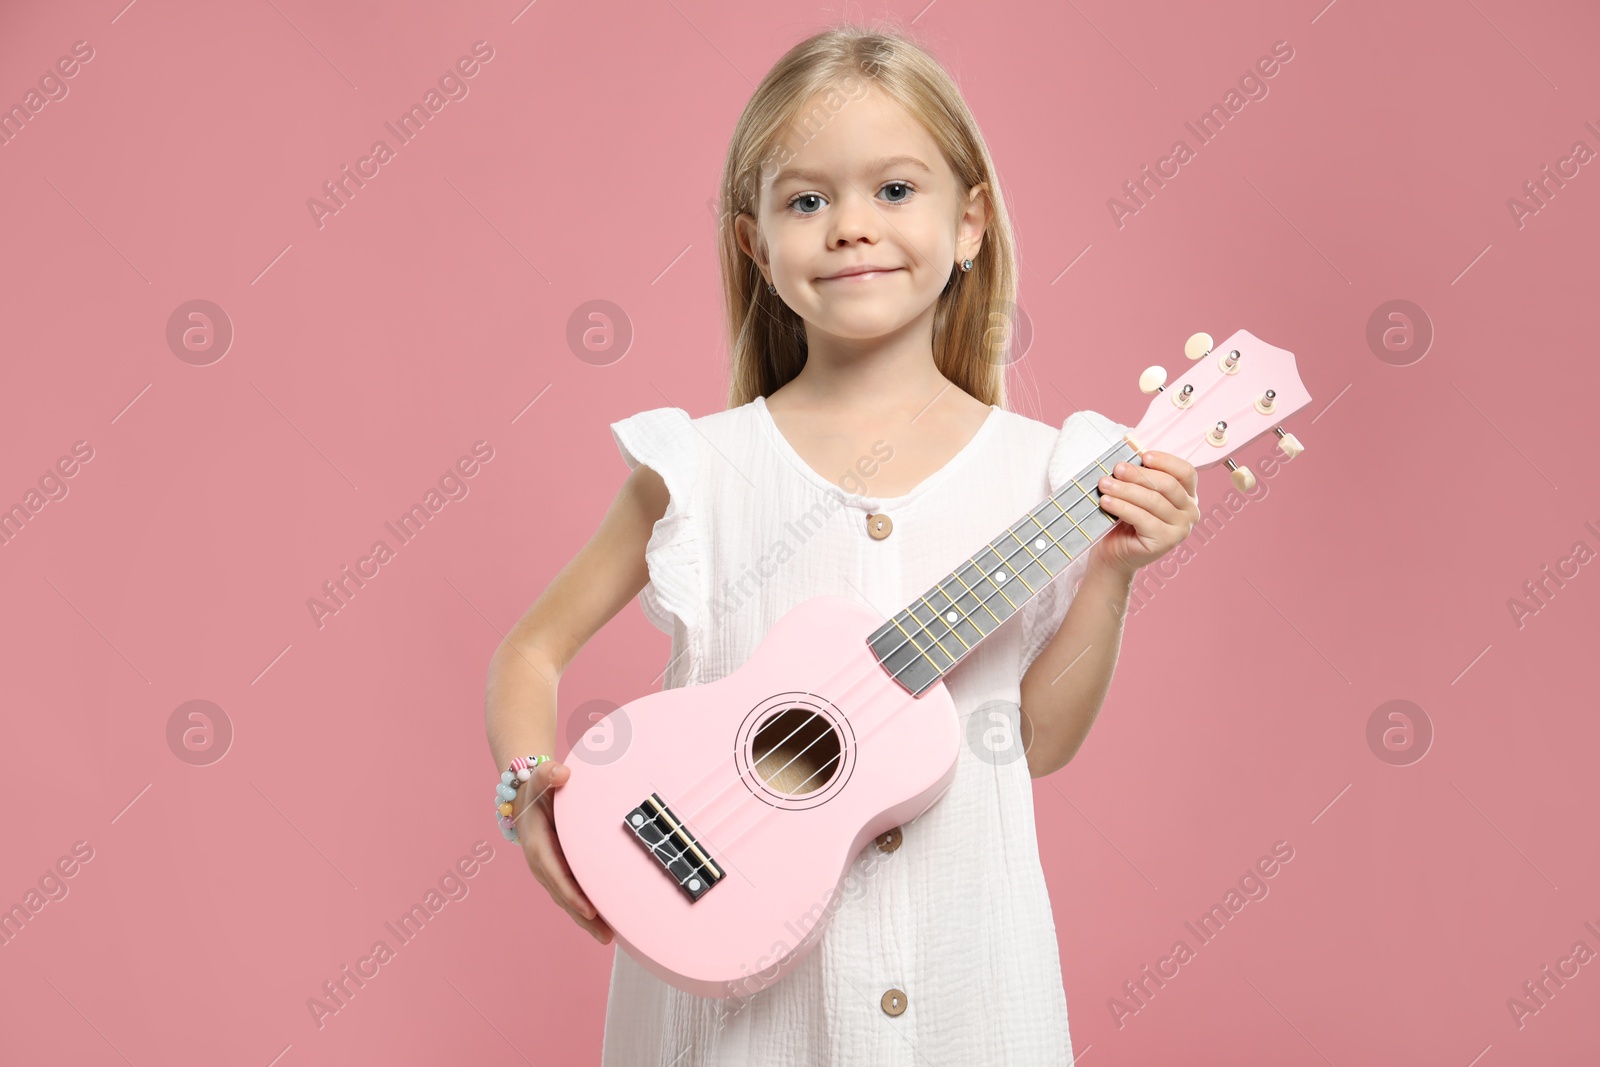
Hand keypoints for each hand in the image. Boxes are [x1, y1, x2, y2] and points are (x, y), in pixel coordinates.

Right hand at [513, 759, 613, 944]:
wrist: (524, 796)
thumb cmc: (535, 787)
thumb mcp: (539, 778)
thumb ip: (548, 773)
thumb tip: (562, 772)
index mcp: (538, 846)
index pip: (557, 875)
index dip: (573, 894)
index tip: (590, 909)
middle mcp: (541, 864)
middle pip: (564, 896)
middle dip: (584, 918)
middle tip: (607, 936)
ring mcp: (548, 871)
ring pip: (568, 900)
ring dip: (587, 920)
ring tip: (609, 937)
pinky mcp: (557, 872)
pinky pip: (572, 894)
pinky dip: (586, 910)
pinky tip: (605, 921)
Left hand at [1087, 450, 1199, 579]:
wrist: (1115, 553)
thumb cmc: (1125, 520)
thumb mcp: (1135, 493)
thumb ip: (1139, 476)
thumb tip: (1129, 450)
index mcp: (1188, 496)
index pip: (1186, 472)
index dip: (1166, 461)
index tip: (1143, 455)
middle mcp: (1191, 512)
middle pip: (1167, 485)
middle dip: (1139, 474)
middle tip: (1116, 469)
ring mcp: (1181, 529)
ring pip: (1153, 501)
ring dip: (1126, 489)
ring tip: (1104, 484)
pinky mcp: (1166, 542)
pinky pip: (1143, 518)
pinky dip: (1122, 507)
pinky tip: (1107, 501)